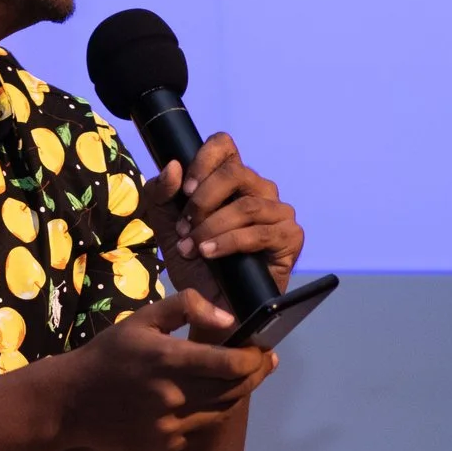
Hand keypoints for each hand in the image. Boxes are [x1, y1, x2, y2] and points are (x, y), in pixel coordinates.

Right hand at [57, 290, 277, 450]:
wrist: (70, 402)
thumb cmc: (108, 354)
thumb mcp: (142, 319)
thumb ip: (186, 307)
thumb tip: (227, 318)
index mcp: (168, 359)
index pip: (231, 363)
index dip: (255, 357)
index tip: (264, 347)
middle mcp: (173, 395)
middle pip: (234, 389)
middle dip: (254, 373)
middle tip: (263, 361)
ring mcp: (169, 424)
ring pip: (221, 411)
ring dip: (235, 393)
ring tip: (237, 377)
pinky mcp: (164, 444)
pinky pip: (198, 428)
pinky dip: (206, 413)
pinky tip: (199, 399)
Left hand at [144, 133, 302, 307]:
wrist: (210, 304)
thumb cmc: (194, 262)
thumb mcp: (165, 225)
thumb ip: (160, 194)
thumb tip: (173, 167)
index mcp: (232, 179)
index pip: (224, 145)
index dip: (202, 160)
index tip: (184, 190)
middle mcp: (259, 189)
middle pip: (235, 172)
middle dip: (203, 201)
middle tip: (184, 228)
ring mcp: (278, 212)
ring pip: (246, 205)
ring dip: (211, 227)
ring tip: (192, 248)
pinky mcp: (291, 237)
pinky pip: (259, 233)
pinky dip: (228, 243)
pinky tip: (209, 253)